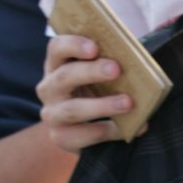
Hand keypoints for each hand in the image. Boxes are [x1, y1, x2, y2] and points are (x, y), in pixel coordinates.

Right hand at [36, 34, 134, 152]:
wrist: (77, 127)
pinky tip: (133, 127)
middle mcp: (48, 88)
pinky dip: (111, 130)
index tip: (95, 47)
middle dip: (91, 72)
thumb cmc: (92, 91)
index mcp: (56, 64)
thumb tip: (134, 61)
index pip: (57, 48)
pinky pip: (85, 135)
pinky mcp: (61, 137)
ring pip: (73, 109)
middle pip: (65, 76)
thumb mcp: (94, 74)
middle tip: (116, 69)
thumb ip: (105, 64)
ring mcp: (52, 114)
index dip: (73, 45)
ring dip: (102, 105)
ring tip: (128, 103)